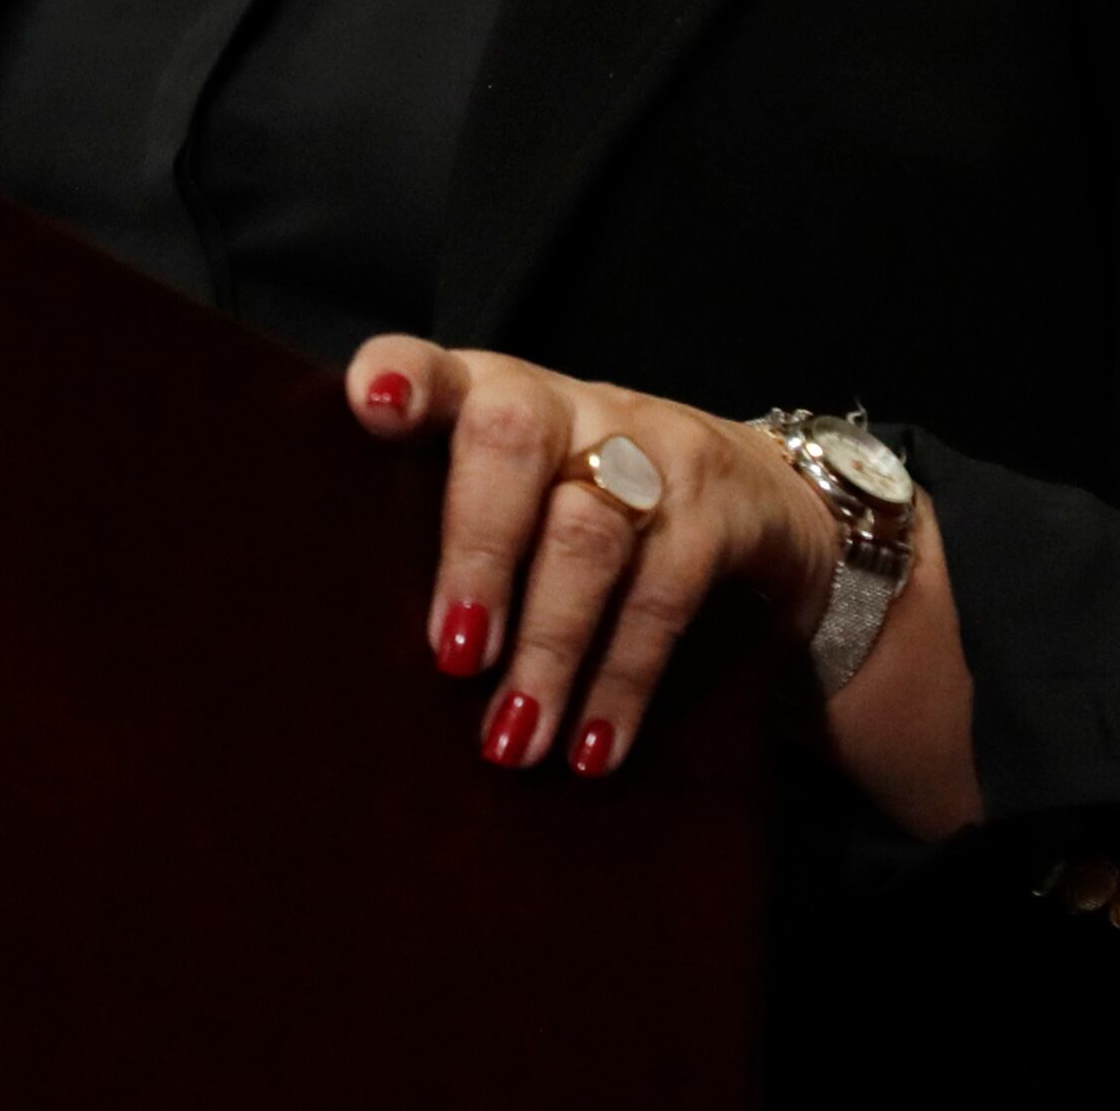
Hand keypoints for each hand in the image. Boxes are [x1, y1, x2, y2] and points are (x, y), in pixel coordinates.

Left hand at [343, 337, 834, 779]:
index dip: (404, 376)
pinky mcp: (717, 509)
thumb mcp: (516, 496)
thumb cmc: (581, 506)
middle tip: (454, 659)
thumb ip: (446, 534)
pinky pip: (663, 596)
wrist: (760, 496)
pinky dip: (622, 681)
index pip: (438, 372)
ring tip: (512, 739)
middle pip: (512, 439)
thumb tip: (358, 663)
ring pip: (589, 532)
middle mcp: (568, 406)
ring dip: (549, 647)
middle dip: (478, 550)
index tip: (373, 405)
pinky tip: (593, 748)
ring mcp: (650, 448)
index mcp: (492, 394)